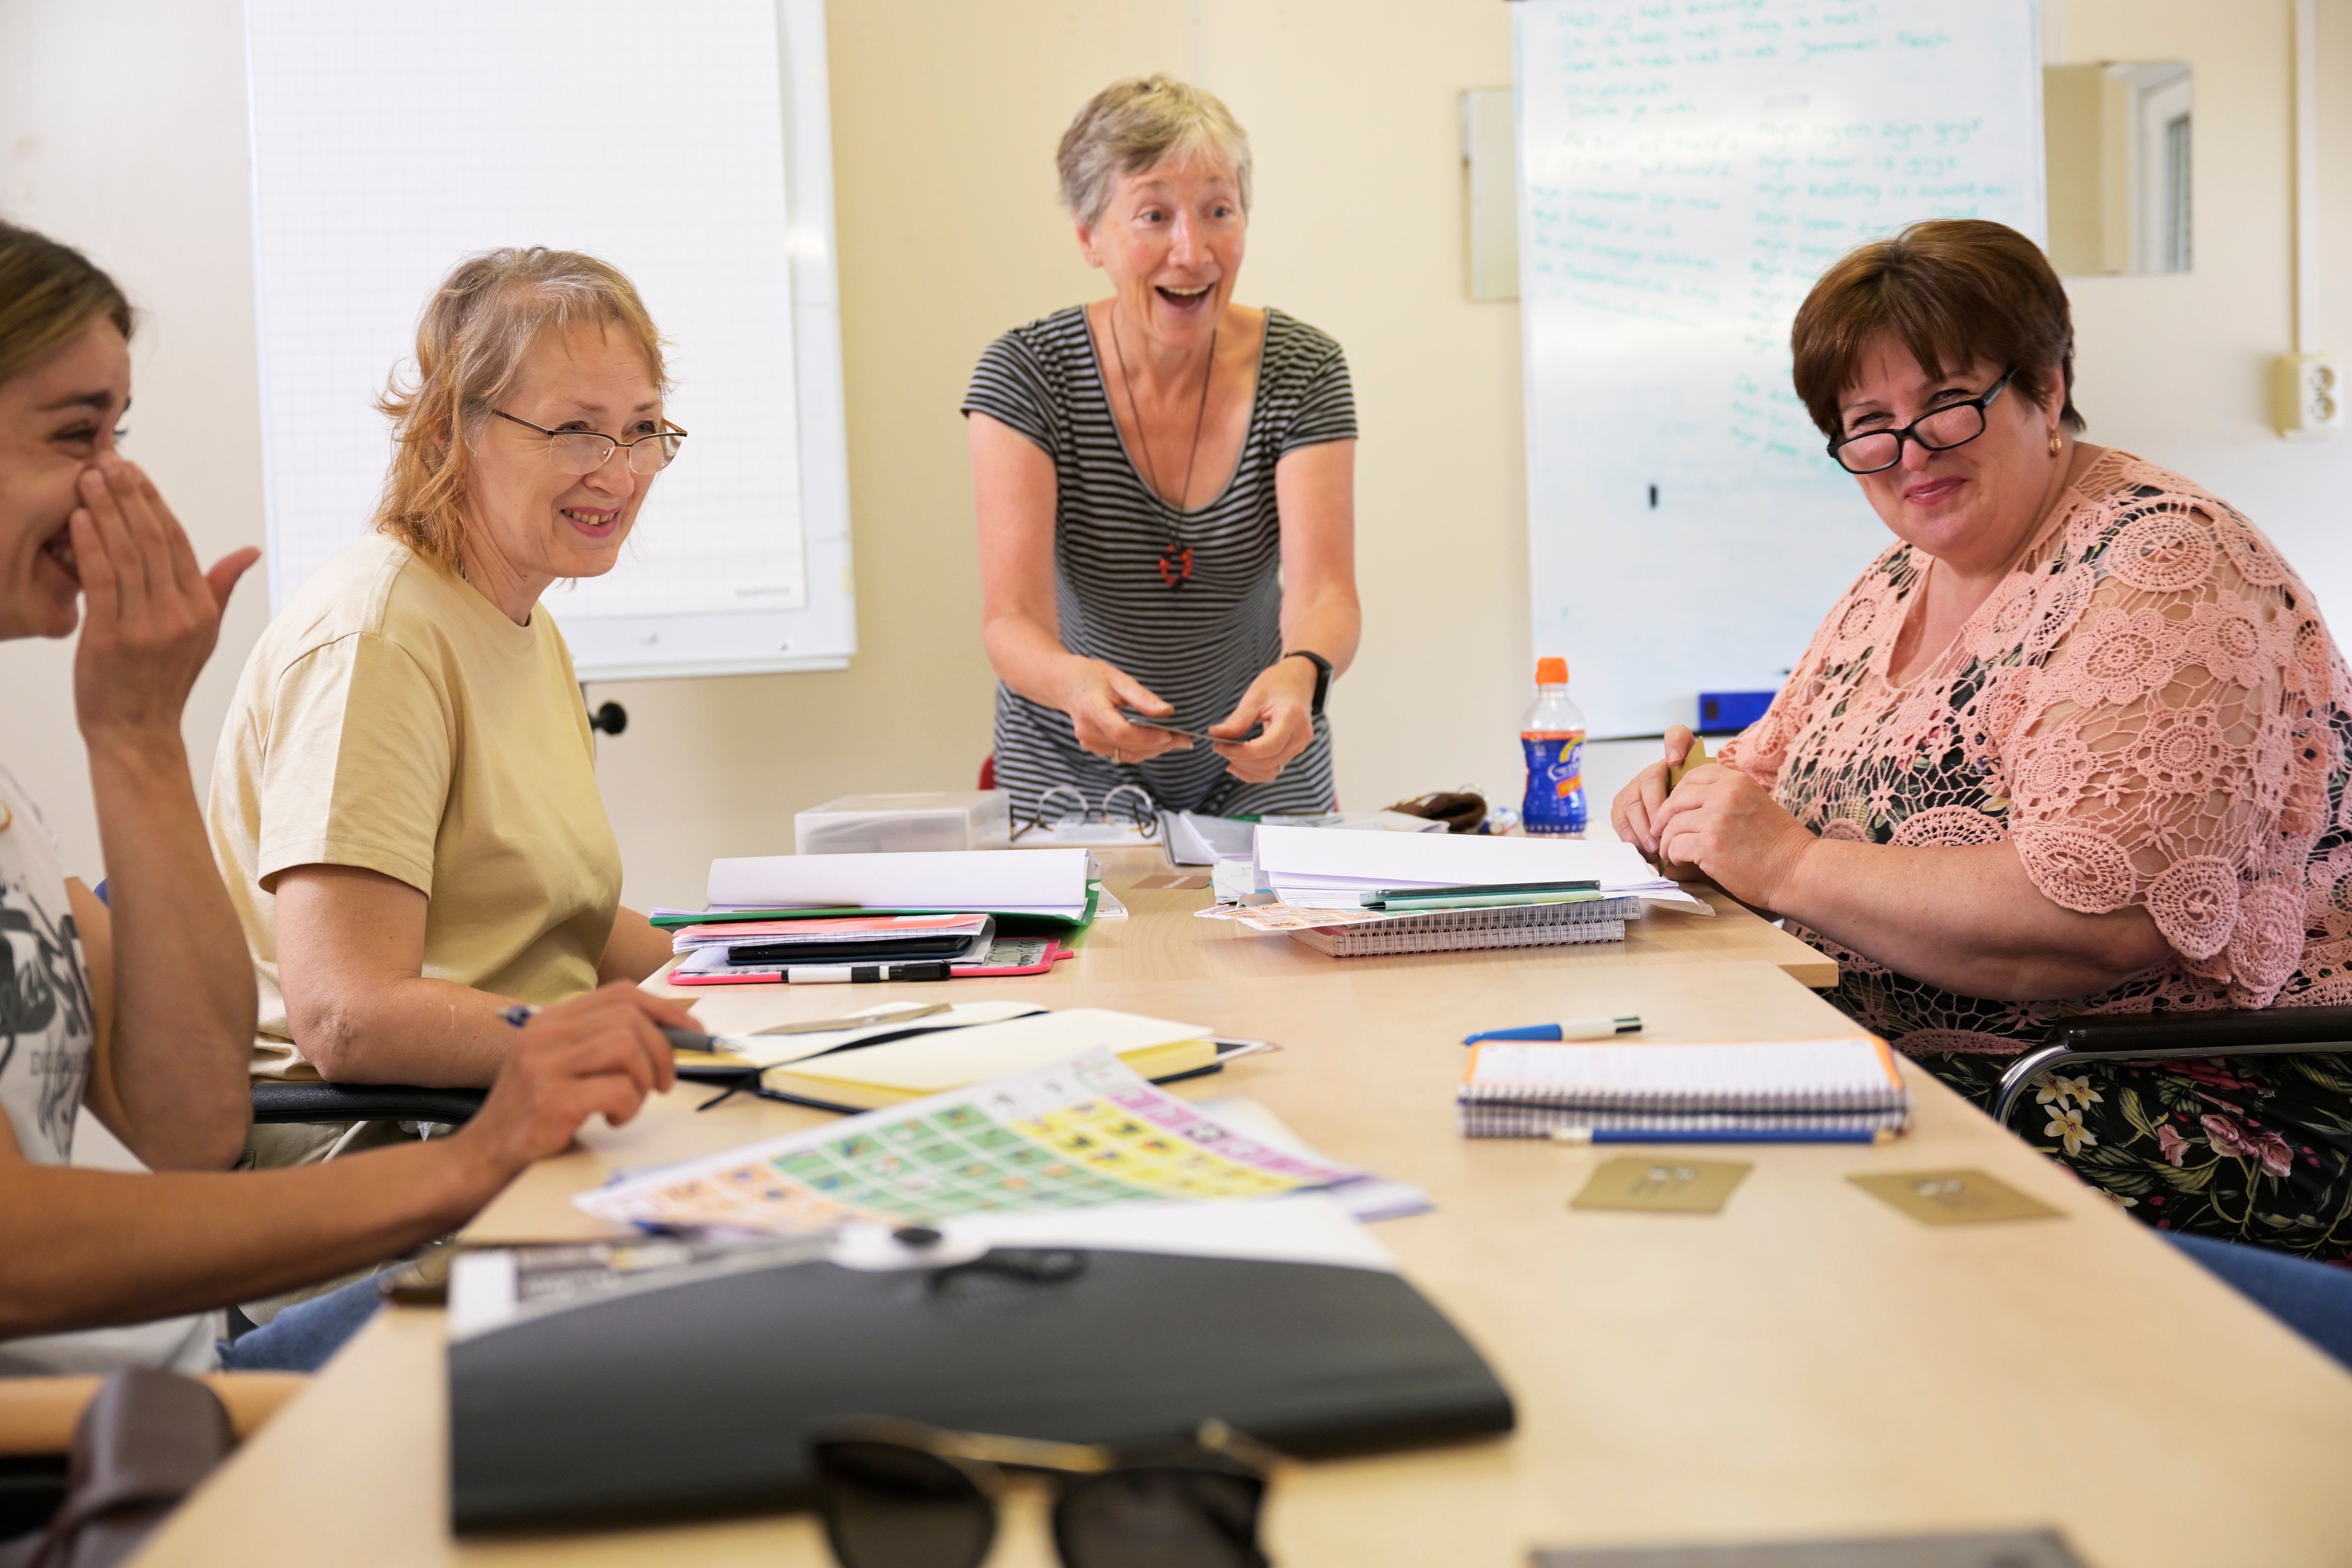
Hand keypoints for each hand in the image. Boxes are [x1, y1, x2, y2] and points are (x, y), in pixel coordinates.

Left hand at [71, 459, 258, 747]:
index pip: (178, 542)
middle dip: (128, 494)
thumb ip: (219, 589)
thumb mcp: (203, 636)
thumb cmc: (161, 683)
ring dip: (105, 510)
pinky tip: (78, 518)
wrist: (135, 733)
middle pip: (153, 540)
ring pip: (127, 554)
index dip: (155, 502)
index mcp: (201, 610)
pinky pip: (102, 581)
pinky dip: (90, 546)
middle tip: (107, 460)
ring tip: (87, 478)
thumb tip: (249, 552)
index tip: (134, 471)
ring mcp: (146, 627)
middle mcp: (179, 616)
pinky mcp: (111, 638)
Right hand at [456, 983, 689, 1174]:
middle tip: (661, 1083)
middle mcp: (544, 1034)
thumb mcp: (562, 1065)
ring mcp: (544, 1066)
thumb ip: (601, 1043)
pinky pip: (616, 1088)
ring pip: (626, 1046)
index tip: (691, 1035)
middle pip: (630, 1017)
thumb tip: (671, 1034)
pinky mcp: (550, 1100)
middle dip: (662, 1050)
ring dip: (642, 1080)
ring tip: (628, 1104)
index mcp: (551, 1020)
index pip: (622, 994)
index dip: (665, 1011)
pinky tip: (613, 1120)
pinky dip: (628, 1106)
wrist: (482, 1158)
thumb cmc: (533, 1114)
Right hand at [1061, 658, 1190, 764]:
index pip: (1122, 732)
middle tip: (1184, 740)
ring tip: (1176, 741)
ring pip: (1127, 755)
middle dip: (1159, 745)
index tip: (1170, 733)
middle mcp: (1088, 732)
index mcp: (1092, 711)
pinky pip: (1122, 754)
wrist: (1065, 684)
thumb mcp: (1118, 678)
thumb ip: (1142, 697)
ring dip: (1153, 751)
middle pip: (1128, 747)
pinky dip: (1141, 750)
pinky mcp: (1094, 747)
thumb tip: (1167, 712)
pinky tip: (1157, 742)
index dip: (1147, 737)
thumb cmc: (1091, 677)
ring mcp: (1089, 743)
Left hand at [1208, 657, 1316, 784]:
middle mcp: (1300, 736)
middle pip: (1268, 762)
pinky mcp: (1293, 751)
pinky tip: (1237, 763)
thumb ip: (1238, 719)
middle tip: (1218, 747)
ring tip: (1227, 755)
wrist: (1299, 680)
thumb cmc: (1278, 683)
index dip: (1241, 752)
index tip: (1219, 746)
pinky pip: (1273, 770)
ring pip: (1270, 771)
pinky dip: (1254, 771)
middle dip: (1240, 759)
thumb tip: (1215, 734)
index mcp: (1292, 718)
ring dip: (1246, 768)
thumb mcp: (1255, 696)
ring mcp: (1299, 746)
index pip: (1268, 747)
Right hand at [1611, 726, 1695, 857]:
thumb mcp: (1711, 805)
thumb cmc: (1702, 818)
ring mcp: (1636, 787)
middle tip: (1665, 832)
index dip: (1674, 743)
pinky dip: (1630, 836)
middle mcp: (1655, 771)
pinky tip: (1645, 850)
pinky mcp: (1622, 805)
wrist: (1691, 834)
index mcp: (1680, 764)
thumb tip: (1678, 768)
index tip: (1676, 759)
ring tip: (1655, 847)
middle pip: (1649, 778)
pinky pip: (1619, 817)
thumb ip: (1706, 789)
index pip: (1677, 736)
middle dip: (1654, 809)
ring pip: (1630, 800)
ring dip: (1642, 827)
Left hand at [1647, 762, 1815, 910]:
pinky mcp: (1710, 845)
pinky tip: (1679, 861)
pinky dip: (1673, 855)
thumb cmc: (1781, 845)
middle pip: (1677, 798)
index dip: (1678, 792)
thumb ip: (1729, 798)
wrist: (1799, 871)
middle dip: (1664, 816)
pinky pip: (1676, 845)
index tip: (1674, 808)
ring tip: (1670, 851)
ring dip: (1667, 840)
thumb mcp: (1757, 804)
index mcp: (1738, 781)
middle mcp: (1725, 794)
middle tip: (1660, 831)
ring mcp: (1716, 819)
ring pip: (1673, 824)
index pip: (1694, 775)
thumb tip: (1698, 803)